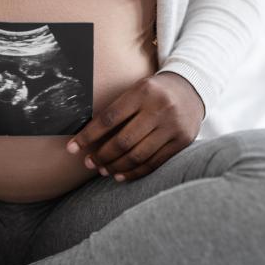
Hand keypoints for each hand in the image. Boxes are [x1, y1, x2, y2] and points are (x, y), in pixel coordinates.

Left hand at [65, 72, 204, 181]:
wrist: (191, 88)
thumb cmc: (153, 92)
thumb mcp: (135, 91)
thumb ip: (116, 110)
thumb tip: (86, 136)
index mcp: (142, 92)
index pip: (108, 119)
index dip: (88, 136)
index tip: (72, 148)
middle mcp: (159, 109)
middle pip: (123, 141)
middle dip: (102, 156)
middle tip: (88, 163)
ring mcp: (173, 126)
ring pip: (138, 155)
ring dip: (116, 167)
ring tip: (102, 170)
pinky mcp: (182, 141)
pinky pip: (154, 163)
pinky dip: (135, 172)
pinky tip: (120, 176)